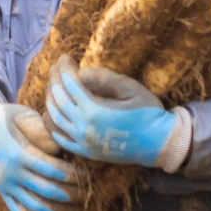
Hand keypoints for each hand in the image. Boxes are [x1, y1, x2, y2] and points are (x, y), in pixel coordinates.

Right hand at [0, 103, 80, 210]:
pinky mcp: (2, 193)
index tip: (85, 174)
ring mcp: (6, 186)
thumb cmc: (3, 118)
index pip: (52, 170)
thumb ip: (40, 129)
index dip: (72, 175)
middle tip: (88, 193)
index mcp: (18, 153)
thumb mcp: (21, 115)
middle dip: (71, 194)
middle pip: (48, 191)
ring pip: (36, 206)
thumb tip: (58, 148)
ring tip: (78, 209)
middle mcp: (12, 174)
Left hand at [46, 61, 177, 167]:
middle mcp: (82, 127)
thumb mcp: (131, 89)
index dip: (64, 68)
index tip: (64, 57)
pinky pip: (61, 140)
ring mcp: (83, 142)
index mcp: (93, 110)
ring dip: (51, 101)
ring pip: (55, 119)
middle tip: (55, 68)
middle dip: (55, 81)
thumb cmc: (148, 112)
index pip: (69, 84)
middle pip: (58, 100)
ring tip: (53, 88)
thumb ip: (105, 78)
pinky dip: (54, 126)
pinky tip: (53, 116)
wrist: (159, 143)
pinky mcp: (86, 152)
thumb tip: (82, 71)